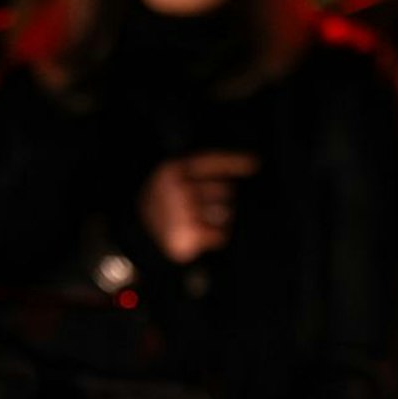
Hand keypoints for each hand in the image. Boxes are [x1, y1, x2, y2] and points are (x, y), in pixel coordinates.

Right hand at [139, 152, 259, 263]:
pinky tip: (202, 234)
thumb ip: (198, 173)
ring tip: (200, 220)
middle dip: (224, 198)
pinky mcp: (189, 234)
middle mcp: (179, 189)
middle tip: (205, 206)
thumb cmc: (164, 206)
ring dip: (221, 218)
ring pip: (226, 213)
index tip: (256, 162)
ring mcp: (184, 212)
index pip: (211, 161)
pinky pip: (221, 234)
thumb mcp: (172, 180)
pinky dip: (216, 236)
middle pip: (226, 190)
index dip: (234, 161)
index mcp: (173, 170)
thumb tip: (238, 174)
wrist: (141, 237)